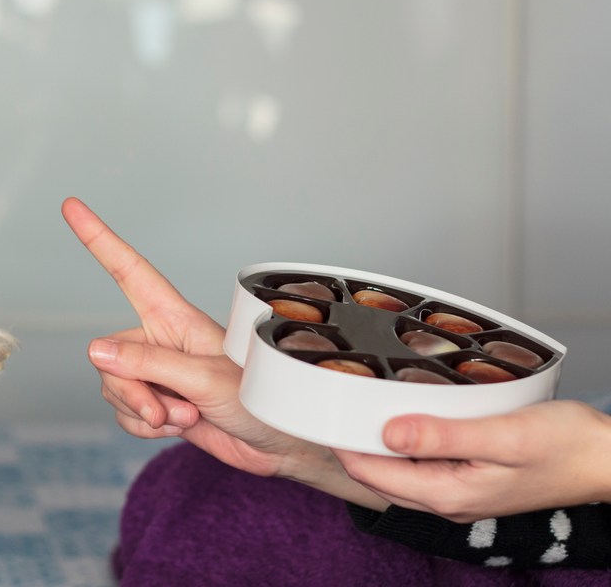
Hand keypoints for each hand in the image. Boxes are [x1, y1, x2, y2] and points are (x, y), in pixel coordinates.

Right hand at [62, 197, 388, 508]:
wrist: (277, 445)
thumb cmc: (259, 399)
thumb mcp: (204, 379)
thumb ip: (148, 364)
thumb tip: (95, 350)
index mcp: (175, 317)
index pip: (129, 271)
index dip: (99, 239)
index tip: (72, 207)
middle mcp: (160, 340)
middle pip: (109, 356)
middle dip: (130, 390)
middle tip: (165, 410)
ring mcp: (157, 373)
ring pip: (113, 387)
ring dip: (143, 412)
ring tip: (185, 417)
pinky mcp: (156, 403)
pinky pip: (124, 413)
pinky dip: (144, 428)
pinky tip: (177, 428)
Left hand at [335, 399, 610, 521]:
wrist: (607, 459)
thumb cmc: (566, 446)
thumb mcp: (503, 435)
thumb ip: (444, 436)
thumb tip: (388, 433)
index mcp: (449, 493)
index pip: (373, 473)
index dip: (343, 444)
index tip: (322, 412)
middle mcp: (448, 500)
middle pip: (379, 476)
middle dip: (352, 445)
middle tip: (332, 404)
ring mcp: (458, 493)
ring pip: (398, 472)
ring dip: (376, 445)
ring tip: (357, 407)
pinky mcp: (468, 481)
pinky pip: (421, 467)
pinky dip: (403, 445)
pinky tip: (402, 420)